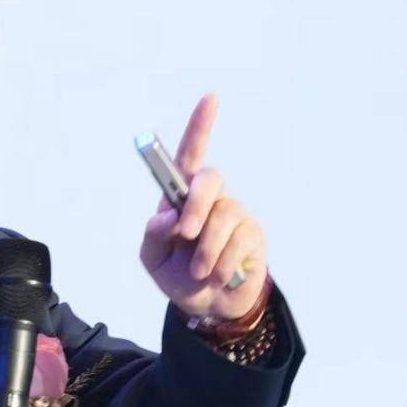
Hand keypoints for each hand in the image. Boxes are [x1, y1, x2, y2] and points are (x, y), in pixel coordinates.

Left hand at [139, 92, 269, 321]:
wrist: (211, 307)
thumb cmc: (179, 275)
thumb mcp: (153, 259)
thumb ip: (153, 236)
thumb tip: (167, 218)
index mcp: (181, 198)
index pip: (189, 156)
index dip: (200, 126)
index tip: (211, 99)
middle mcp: (211, 199)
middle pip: (209, 179)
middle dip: (196, 206)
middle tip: (186, 233)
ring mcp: (235, 214)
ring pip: (223, 216)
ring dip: (206, 250)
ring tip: (200, 272)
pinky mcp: (253, 235)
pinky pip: (239, 242)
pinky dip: (222, 264)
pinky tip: (218, 275)